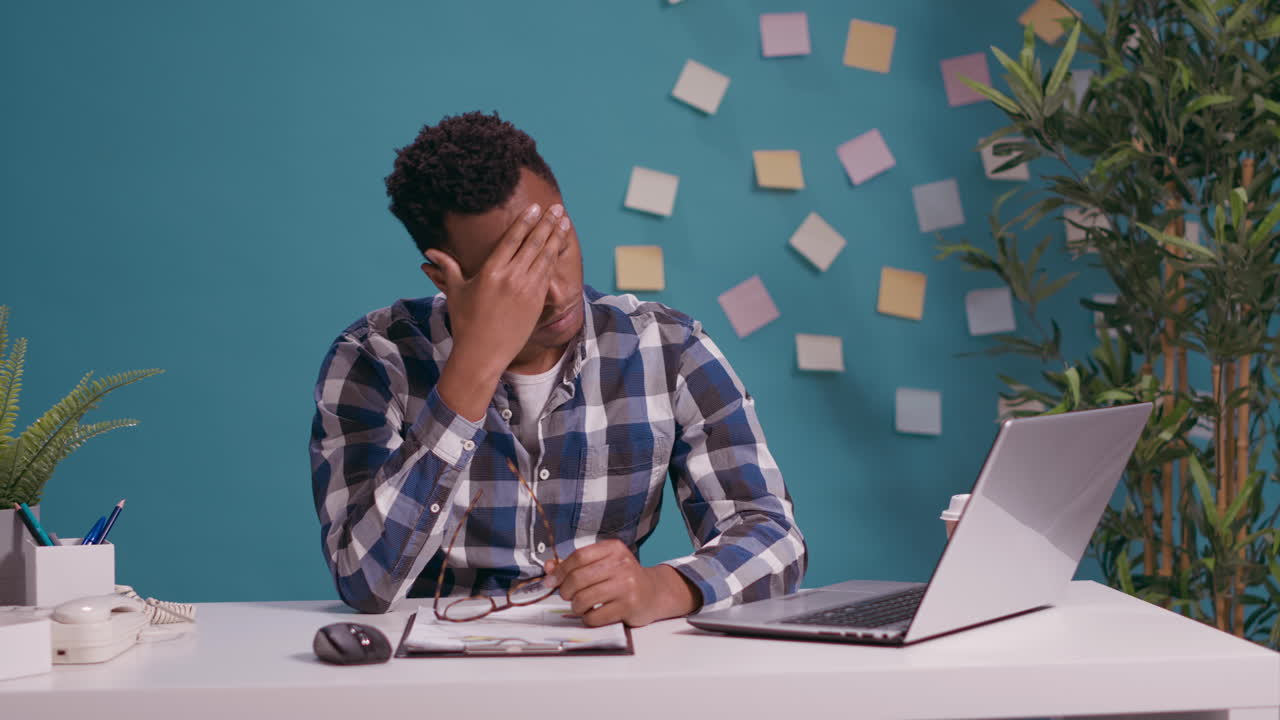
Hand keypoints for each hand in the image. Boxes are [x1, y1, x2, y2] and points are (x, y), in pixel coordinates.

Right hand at [427, 203, 570, 417]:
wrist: (482, 354)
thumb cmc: (465, 323)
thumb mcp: (455, 292)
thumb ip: (447, 268)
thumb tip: (428, 253)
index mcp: (490, 271)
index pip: (512, 239)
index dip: (525, 221)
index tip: (535, 207)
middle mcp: (511, 278)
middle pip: (534, 244)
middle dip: (547, 224)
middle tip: (558, 209)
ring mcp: (527, 290)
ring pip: (545, 257)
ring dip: (556, 238)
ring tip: (564, 222)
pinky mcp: (536, 303)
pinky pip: (548, 275)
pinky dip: (555, 259)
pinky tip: (560, 248)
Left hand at [543, 540, 698, 626]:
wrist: (654, 592)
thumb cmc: (624, 577)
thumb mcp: (603, 563)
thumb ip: (576, 564)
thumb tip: (549, 568)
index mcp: (614, 549)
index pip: (578, 557)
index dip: (560, 570)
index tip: (551, 580)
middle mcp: (622, 564)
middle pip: (578, 578)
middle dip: (565, 590)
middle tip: (566, 595)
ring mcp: (627, 585)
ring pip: (584, 598)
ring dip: (576, 606)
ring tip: (580, 606)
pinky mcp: (629, 606)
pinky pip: (595, 616)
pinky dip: (588, 618)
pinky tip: (593, 614)